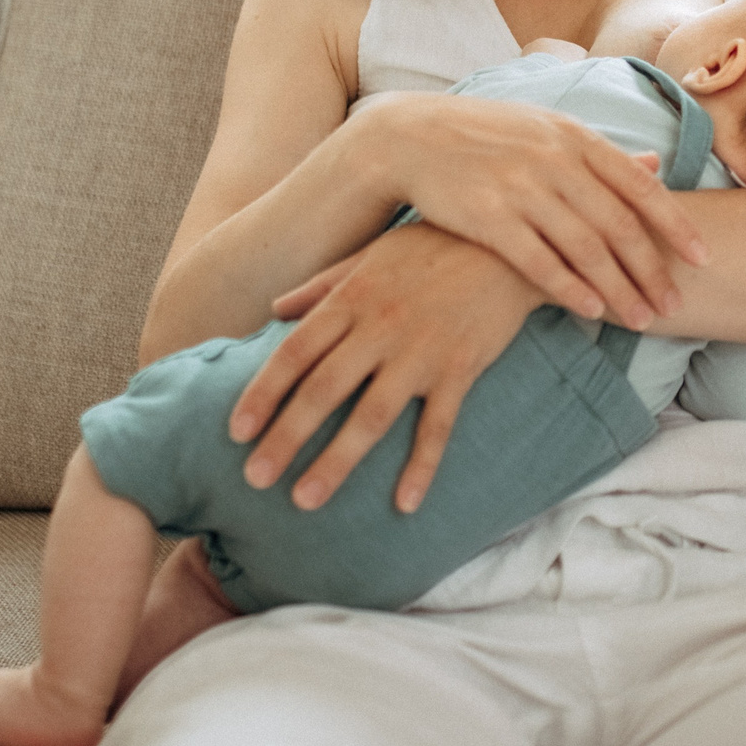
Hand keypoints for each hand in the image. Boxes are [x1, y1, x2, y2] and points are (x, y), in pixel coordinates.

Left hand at [228, 223, 543, 512]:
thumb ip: (322, 285)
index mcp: (352, 298)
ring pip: (371, 416)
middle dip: (285, 438)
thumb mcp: (371, 254)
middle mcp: (380, 327)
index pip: (295, 353)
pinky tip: (405, 504)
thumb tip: (275, 310)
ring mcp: (422, 352)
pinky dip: (422, 466)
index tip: (236, 432)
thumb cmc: (435, 243)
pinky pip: (438, 426)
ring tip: (305, 499)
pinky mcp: (462, 368)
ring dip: (336, 461)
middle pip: (322, 391)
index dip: (263, 394)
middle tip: (255, 479)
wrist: (508, 242)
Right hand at [369, 93, 701, 329]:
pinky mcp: (487, 216)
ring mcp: (521, 187)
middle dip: (652, 269)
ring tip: (643, 320)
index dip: (675, 225)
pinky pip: (538, 260)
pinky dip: (569, 288)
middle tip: (675, 305)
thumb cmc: (487, 136)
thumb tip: (656, 162)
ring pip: (585, 247)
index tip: (703, 258)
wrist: (410, 137)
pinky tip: (592, 311)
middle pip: (619, 224)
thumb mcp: (547, 130)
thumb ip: (599, 153)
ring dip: (619, 288)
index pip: (640, 185)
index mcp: (575, 138)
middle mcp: (555, 160)